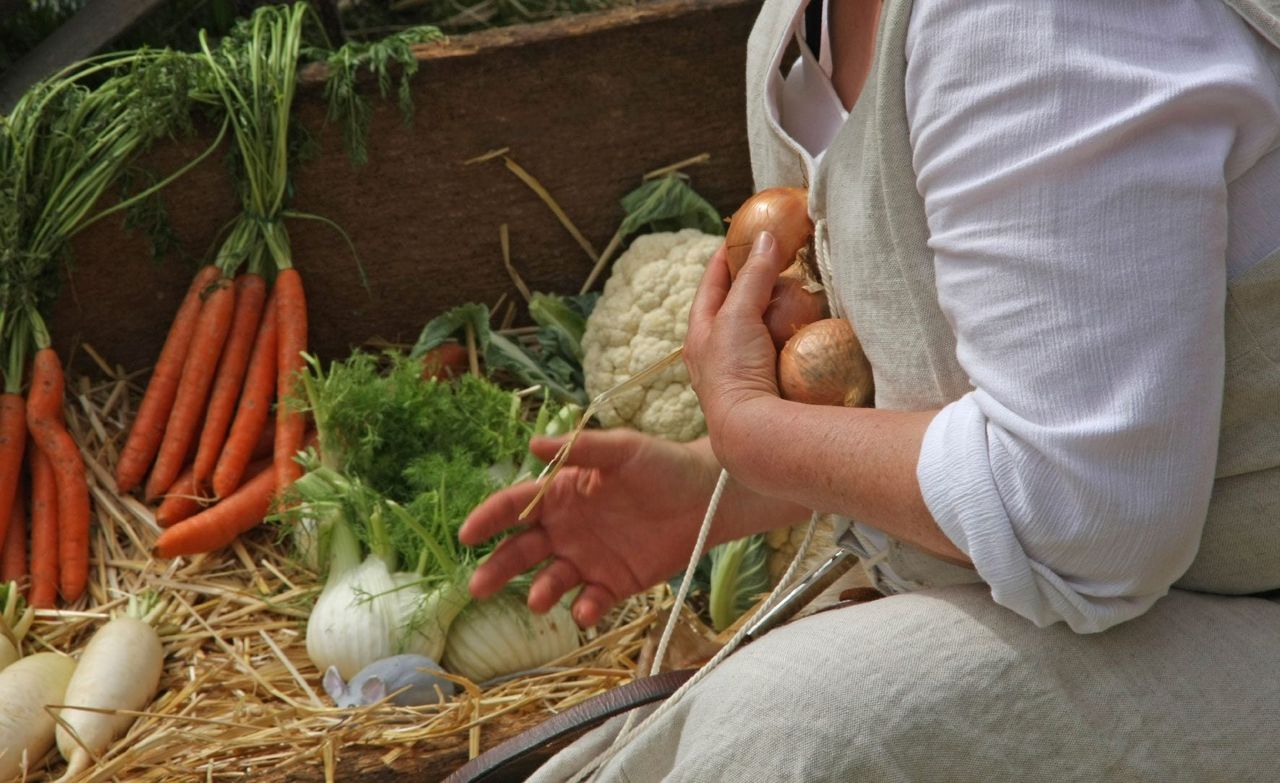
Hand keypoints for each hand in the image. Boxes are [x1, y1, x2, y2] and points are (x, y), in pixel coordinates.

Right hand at [460, 430, 721, 626]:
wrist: (708, 498)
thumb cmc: (662, 464)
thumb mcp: (622, 449)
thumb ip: (581, 448)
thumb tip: (532, 444)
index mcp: (561, 494)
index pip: (515, 506)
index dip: (489, 519)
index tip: (467, 535)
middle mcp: (566, 529)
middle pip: (521, 550)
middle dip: (498, 568)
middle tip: (478, 587)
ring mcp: (588, 558)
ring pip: (551, 580)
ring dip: (540, 591)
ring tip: (538, 600)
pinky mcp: (614, 583)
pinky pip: (591, 601)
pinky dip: (585, 608)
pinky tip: (586, 608)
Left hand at [684, 232, 789, 467]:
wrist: (753, 432)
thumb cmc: (734, 370)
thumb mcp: (737, 314)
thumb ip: (752, 276)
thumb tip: (764, 238)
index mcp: (699, 333)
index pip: (712, 282)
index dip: (727, 255)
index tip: (746, 233)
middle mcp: (717, 352)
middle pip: (737, 305)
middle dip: (756, 281)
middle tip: (780, 257)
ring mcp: (744, 369)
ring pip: (761, 328)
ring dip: (778, 309)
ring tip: (799, 288)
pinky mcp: (768, 384)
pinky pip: (781, 349)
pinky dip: (793, 334)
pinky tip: (809, 326)